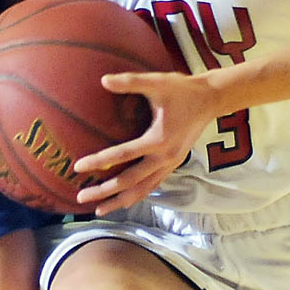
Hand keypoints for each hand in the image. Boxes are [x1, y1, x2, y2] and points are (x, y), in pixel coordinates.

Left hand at [73, 70, 217, 214]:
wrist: (211, 99)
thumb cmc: (183, 89)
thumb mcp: (158, 82)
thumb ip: (131, 81)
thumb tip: (103, 80)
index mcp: (159, 139)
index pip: (122, 154)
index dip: (99, 160)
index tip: (78, 167)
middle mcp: (165, 157)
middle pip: (130, 182)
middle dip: (105, 191)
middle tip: (81, 197)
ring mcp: (171, 163)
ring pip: (142, 190)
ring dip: (120, 200)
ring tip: (99, 209)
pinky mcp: (175, 163)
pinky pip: (152, 185)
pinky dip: (137, 195)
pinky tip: (124, 199)